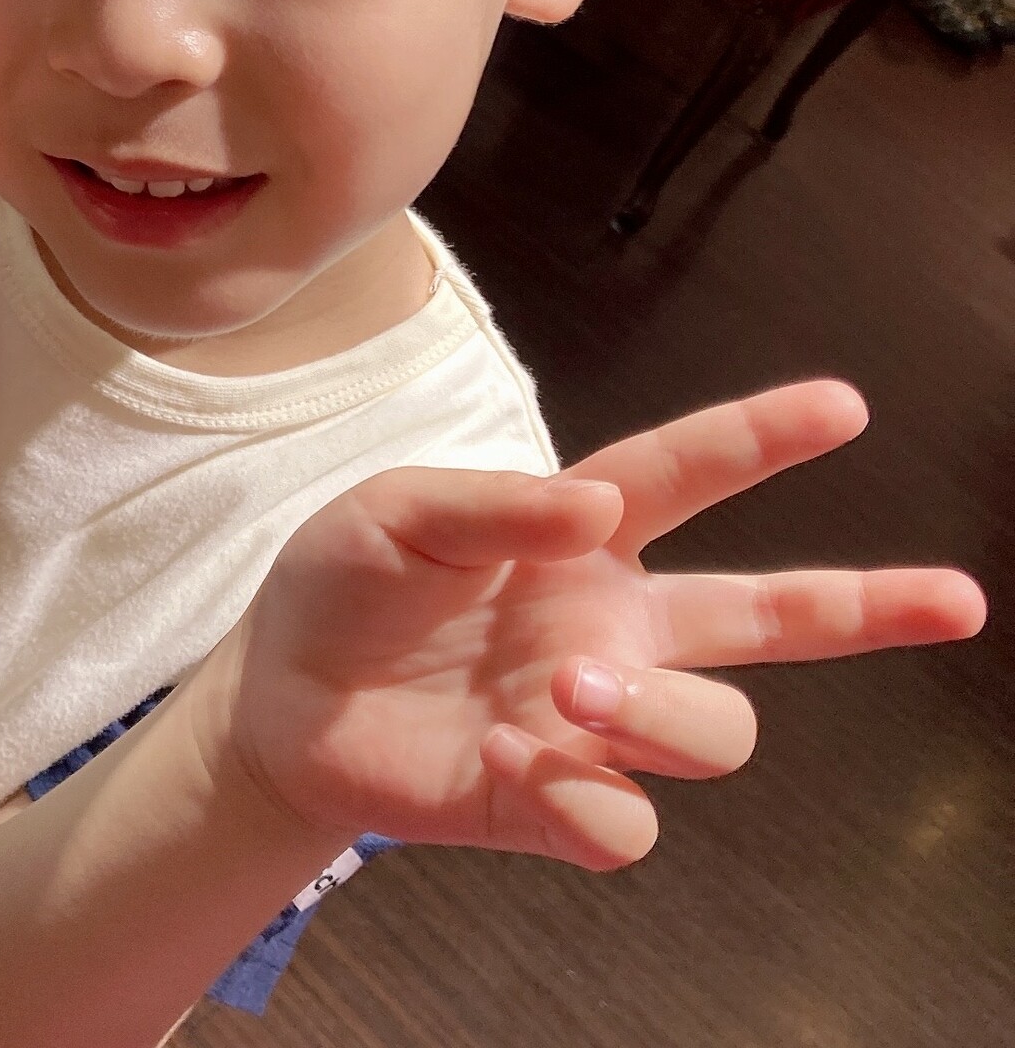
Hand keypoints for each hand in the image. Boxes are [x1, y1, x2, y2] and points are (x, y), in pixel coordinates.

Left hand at [204, 381, 986, 869]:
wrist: (278, 700)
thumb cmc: (341, 586)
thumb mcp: (393, 514)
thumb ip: (490, 504)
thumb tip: (597, 506)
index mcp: (576, 538)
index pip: (685, 475)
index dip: (760, 438)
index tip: (843, 405)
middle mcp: (611, 623)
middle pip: (767, 617)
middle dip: (866, 605)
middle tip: (954, 598)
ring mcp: (595, 717)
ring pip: (717, 727)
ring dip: (658, 710)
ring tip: (570, 689)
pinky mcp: (559, 801)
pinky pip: (630, 820)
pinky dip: (582, 792)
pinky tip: (514, 757)